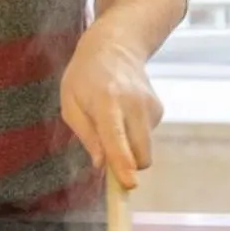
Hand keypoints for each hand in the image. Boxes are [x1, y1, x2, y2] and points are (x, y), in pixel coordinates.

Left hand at [59, 25, 161, 189]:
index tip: (129, 184)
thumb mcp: (70, 103)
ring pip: (144, 149)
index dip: (122, 163)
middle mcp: (134, 104)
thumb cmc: (85, 77)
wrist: (115, 46)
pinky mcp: (159, 109)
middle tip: (107, 155)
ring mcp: (150, 106)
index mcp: (107, 101)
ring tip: (112, 121)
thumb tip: (100, 164)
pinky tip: (124, 113)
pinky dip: (134, 135)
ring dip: (129, 148)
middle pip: (140, 153)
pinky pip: (146, 138)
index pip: (116, 137)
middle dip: (126, 165)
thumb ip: (86, 135)